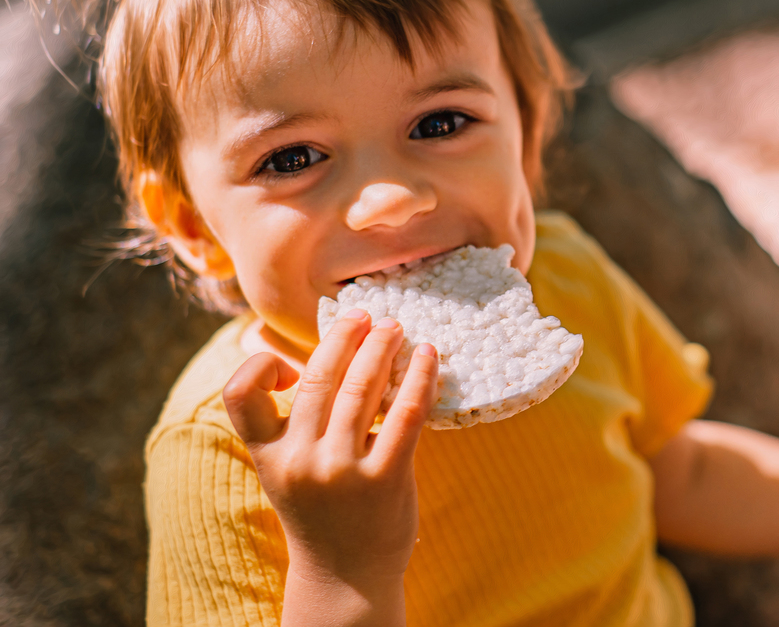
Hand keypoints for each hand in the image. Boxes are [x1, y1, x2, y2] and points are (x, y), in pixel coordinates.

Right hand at [222, 309, 438, 624]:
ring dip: (382, 349)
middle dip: (345, 336)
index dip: (257, 366)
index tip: (290, 359)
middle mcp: (300, 460)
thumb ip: (292, 422)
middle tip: (367, 313)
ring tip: (396, 328)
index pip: (239, 396)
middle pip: (319, 379)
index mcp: (269, 455)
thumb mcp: (288, 470)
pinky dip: (419, 378)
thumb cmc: (320, 510)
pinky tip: (428, 357)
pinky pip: (405, 413)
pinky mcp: (386, 479)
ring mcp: (343, 471)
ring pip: (363, 389)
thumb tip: (316, 354)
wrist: (345, 577)